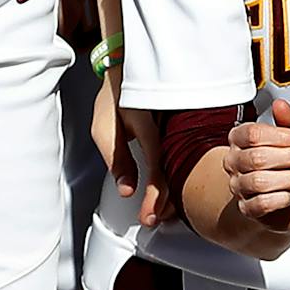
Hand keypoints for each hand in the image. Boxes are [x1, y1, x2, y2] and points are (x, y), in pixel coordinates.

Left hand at [96, 66, 177, 226]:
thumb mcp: (104, 128)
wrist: (128, 70)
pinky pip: (184, 157)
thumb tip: (127, 189)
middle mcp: (169, 128)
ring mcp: (179, 128)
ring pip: (183, 167)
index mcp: (148, 126)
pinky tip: (171, 189)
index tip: (148, 216)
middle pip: (176, 172)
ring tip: (160, 211)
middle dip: (166, 201)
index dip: (154, 196)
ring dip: (173, 192)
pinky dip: (178, 176)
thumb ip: (117, 159)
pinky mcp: (183, 129)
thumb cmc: (115, 98)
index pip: (157, 168)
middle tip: (153, 218)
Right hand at [223, 98, 289, 231]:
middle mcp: (234, 161)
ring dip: (289, 178)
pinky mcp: (247, 208)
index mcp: (241, 138)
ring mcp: (238, 186)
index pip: (253, 134)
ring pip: (259, 182)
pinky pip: (262, 204)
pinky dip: (283, 198)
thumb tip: (280, 104)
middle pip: (257, 157)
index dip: (282, 136)